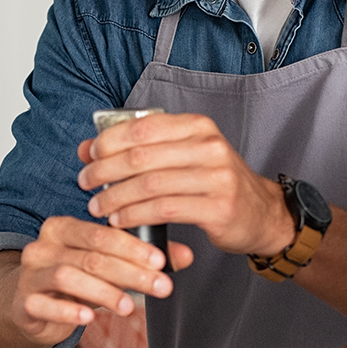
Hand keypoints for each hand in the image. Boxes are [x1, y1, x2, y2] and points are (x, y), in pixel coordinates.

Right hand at [0, 216, 192, 347]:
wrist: (29, 306)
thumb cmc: (74, 280)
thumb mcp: (108, 266)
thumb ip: (144, 259)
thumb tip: (186, 256)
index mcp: (64, 227)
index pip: (102, 233)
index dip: (134, 247)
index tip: (161, 261)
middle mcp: (43, 245)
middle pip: (91, 256)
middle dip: (130, 273)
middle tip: (160, 286)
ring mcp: (30, 274)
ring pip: (67, 277)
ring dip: (103, 291)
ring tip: (129, 306)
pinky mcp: (23, 302)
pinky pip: (42, 304)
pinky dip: (67, 311)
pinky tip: (88, 318)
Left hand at [76, 112, 294, 255]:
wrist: (261, 213)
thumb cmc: (214, 183)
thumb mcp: (182, 157)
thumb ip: (139, 150)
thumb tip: (88, 147)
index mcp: (198, 127)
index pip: (143, 127)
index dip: (109, 141)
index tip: (89, 157)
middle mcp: (209, 147)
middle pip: (142, 156)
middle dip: (105, 171)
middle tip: (85, 183)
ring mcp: (216, 177)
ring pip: (150, 184)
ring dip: (116, 197)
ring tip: (98, 207)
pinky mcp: (218, 207)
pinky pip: (164, 209)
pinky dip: (136, 215)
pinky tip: (120, 220)